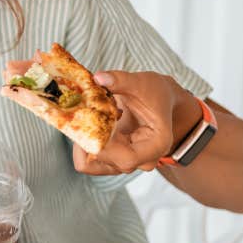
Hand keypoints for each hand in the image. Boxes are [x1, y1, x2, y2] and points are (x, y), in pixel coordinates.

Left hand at [73, 70, 197, 175]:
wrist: (160, 100)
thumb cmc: (155, 92)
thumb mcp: (141, 82)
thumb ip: (120, 80)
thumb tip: (98, 77)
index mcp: (156, 145)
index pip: (126, 158)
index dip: (102, 144)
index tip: (88, 121)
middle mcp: (142, 160)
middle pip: (104, 161)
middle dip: (87, 137)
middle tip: (84, 111)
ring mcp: (126, 162)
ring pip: (90, 164)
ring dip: (82, 139)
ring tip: (91, 115)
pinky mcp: (112, 159)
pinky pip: (87, 160)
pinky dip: (82, 142)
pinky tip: (91, 122)